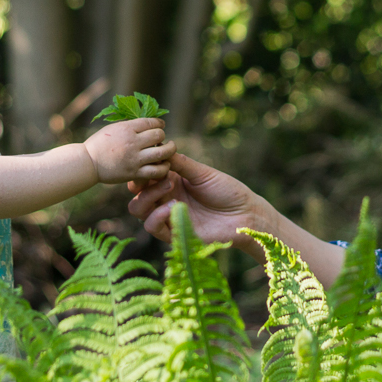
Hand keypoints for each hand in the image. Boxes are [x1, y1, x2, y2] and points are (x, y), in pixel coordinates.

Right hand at [83, 119, 174, 184]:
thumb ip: (130, 126)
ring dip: (170, 150)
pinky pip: (156, 171)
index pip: (151, 122)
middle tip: (162, 139)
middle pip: (159, 135)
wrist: (88, 163)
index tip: (161, 126)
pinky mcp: (134, 173)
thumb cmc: (99, 144)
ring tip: (170, 150)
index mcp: (126, 128)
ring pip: (162, 153)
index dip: (159, 123)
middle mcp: (132, 142)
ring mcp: (134, 158)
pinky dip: (164, 167)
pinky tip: (164, 165)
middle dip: (163, 136)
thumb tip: (148, 123)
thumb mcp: (113, 128)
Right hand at [127, 153, 277, 251]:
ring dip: (148, 197)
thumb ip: (180, 163)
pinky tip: (174, 207)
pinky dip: (157, 215)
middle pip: (136, 193)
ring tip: (170, 189)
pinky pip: (152, 226)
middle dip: (142, 183)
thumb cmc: (227, 191)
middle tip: (162, 176)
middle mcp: (166, 198)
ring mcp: (168, 216)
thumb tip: (159, 148)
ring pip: (138, 209)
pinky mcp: (173, 233)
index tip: (148, 161)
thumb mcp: (202, 173)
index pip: (144, 176)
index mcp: (171, 181)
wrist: (244, 215)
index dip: (141, 170)